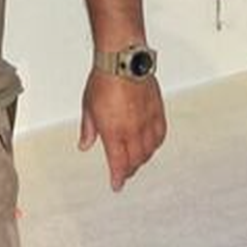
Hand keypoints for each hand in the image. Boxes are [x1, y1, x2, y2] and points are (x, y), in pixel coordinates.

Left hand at [79, 70, 166, 190]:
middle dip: (129, 169)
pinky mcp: (158, 109)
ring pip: (150, 148)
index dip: (118, 177)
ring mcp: (147, 119)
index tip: (117, 185)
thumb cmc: (104, 80)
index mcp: (114, 131)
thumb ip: (89, 129)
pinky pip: (161, 132)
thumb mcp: (88, 107)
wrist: (123, 61)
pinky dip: (157, 142)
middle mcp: (133, 129)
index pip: (118, 163)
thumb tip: (85, 144)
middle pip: (136, 159)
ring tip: (138, 160)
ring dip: (143, 158)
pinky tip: (153, 143)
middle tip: (125, 173)